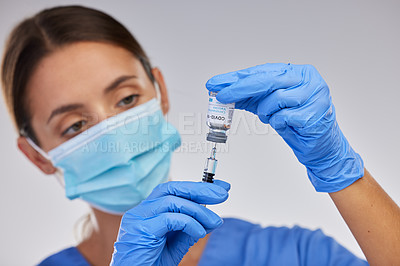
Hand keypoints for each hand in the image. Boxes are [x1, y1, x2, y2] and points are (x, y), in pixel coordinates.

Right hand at [110, 180, 229, 264]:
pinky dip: (190, 223)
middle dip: (200, 189)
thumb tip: (212, 218)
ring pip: (173, 201)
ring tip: (215, 221)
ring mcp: (139, 218)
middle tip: (222, 194)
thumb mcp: (176, 244)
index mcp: (149, 210)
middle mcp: (142, 210)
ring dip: (199, 210)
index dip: (198, 186)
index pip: (174, 190)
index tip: (220, 187)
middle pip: (172, 188)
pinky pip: (170, 219)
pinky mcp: (141, 229)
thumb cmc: (150, 263)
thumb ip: (191, 228)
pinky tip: (200, 233)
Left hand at [206, 63, 362, 191]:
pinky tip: (286, 124)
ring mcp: (315, 94)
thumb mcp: (268, 104)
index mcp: (297, 72)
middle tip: (222, 96)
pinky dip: (278, 122)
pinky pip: (283, 117)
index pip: (261, 71)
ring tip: (273, 117)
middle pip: (266, 80)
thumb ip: (248, 95)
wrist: (319, 145)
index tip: (216, 83)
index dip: (236, 78)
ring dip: (266, 112)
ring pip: (275, 98)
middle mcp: (308, 78)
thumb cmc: (294, 121)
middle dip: (240, 89)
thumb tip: (221, 91)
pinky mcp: (315, 112)